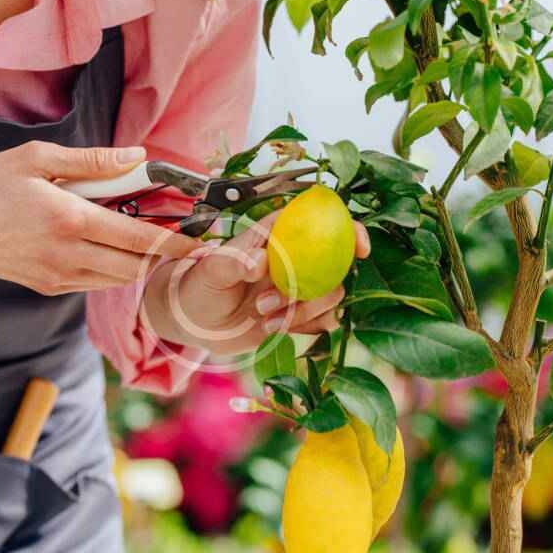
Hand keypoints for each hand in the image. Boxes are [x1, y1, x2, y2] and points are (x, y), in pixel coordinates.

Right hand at [0, 141, 199, 293]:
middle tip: (183, 238)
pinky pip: (96, 282)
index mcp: (71, 221)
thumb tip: (136, 156)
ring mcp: (60, 277)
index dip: (175, 241)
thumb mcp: (36, 159)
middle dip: (166, 255)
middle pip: (137, 266)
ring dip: (141, 263)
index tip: (199, 240)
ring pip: (119, 279)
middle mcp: (70, 256)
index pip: (140, 238)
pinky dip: (114, 269)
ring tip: (150, 239)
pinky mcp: (50, 287)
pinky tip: (112, 247)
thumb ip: (92, 161)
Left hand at [141, 214, 369, 355]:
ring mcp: (300, 287)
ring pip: (331, 296)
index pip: (323, 223)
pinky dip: (304, 328)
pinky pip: (323, 322)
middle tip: (268, 302)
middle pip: (336, 264)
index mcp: (278, 235)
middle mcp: (295, 258)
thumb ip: (233, 260)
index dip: (349, 230)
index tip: (359, 248)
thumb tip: (259, 261)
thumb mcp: (209, 269)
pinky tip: (272, 329)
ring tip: (262, 318)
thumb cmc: (199, 284)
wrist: (193, 322)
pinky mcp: (299, 314)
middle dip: (313, 288)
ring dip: (302, 311)